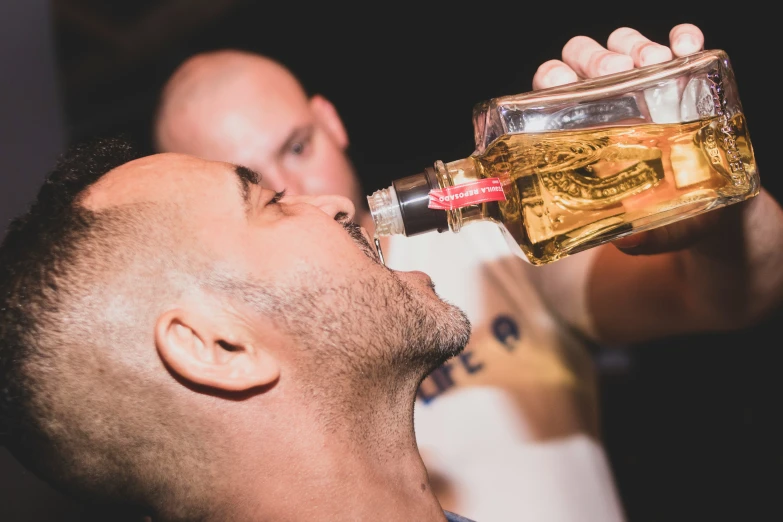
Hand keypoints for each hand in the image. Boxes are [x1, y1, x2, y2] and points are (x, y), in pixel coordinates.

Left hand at [531, 24, 736, 254]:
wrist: (712, 211)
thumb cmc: (664, 217)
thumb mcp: (651, 230)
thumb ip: (640, 237)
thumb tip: (627, 243)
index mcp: (583, 131)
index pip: (552, 90)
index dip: (551, 79)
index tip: (562, 83)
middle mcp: (609, 102)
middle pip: (584, 58)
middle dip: (596, 58)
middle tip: (616, 71)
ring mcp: (647, 86)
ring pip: (625, 44)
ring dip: (634, 45)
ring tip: (652, 63)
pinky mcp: (687, 78)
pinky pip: (680, 43)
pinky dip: (682, 38)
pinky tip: (685, 47)